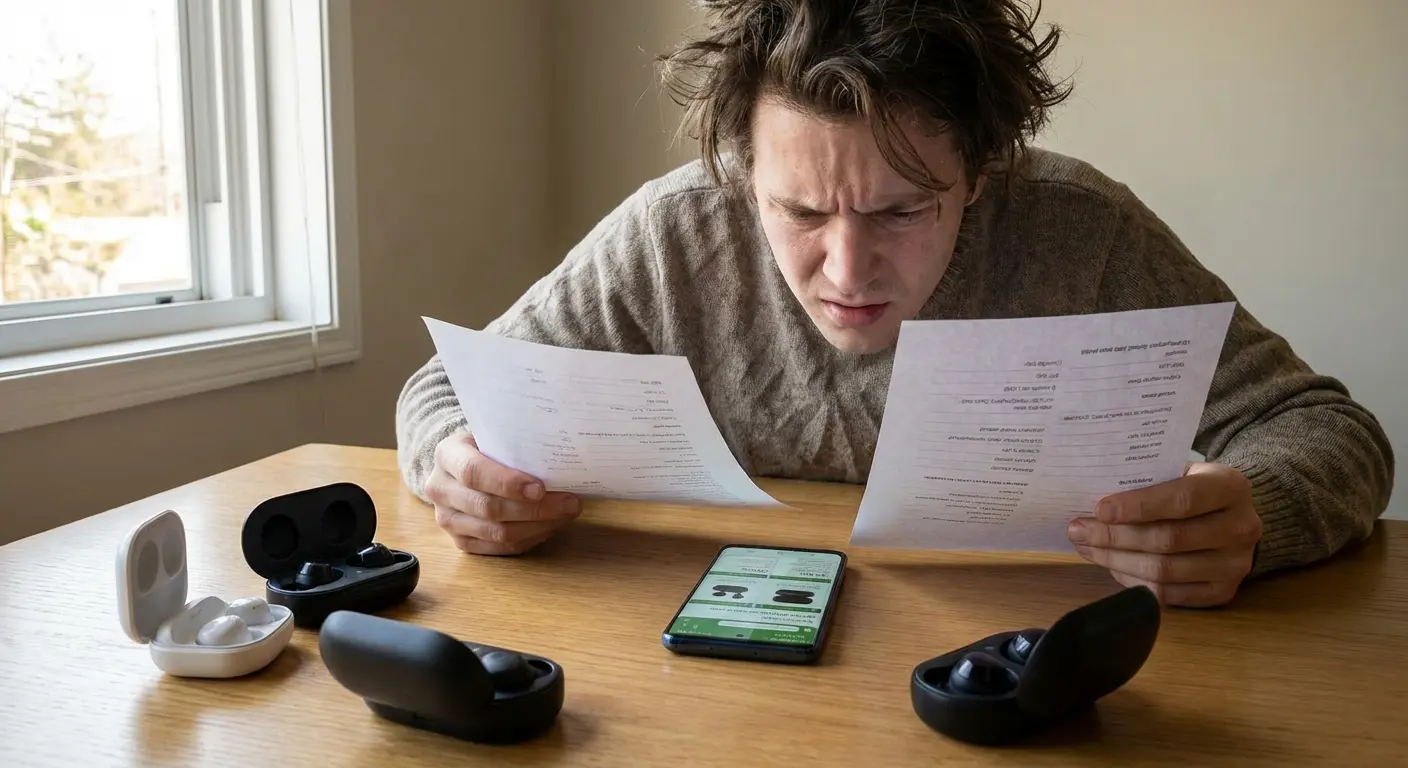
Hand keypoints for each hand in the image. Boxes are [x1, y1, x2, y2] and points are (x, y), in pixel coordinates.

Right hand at [424, 432, 580, 554]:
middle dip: (534, 509)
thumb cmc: (487, 447)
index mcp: (446, 455)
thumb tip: (561, 460)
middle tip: (569, 504)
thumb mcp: (494, 435)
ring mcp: (447, 519)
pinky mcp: (460, 541)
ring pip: (495, 532)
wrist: (462, 466)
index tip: (540, 488)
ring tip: (565, 515)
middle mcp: (440, 489)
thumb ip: (516, 444)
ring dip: (537, 526)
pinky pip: (499, 547)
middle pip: (488, 507)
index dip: (508, 483)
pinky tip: (549, 526)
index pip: (473, 472)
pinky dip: (529, 538)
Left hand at [1065, 462, 1261, 606]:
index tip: (1099, 510)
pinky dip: (1133, 581)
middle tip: (1079, 530)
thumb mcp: (1178, 471)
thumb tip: (1094, 505)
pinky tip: (1112, 565)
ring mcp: (1235, 564)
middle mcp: (1241, 527)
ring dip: (1117, 560)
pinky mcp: (1223, 592)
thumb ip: (1146, 481)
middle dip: (1115, 537)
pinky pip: (1168, 595)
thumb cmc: (1192, 488)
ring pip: (1164, 571)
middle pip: (1168, 540)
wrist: (1230, 517)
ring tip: (1087, 547)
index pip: (1181, 500)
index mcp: (1231, 487)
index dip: (1137, 507)